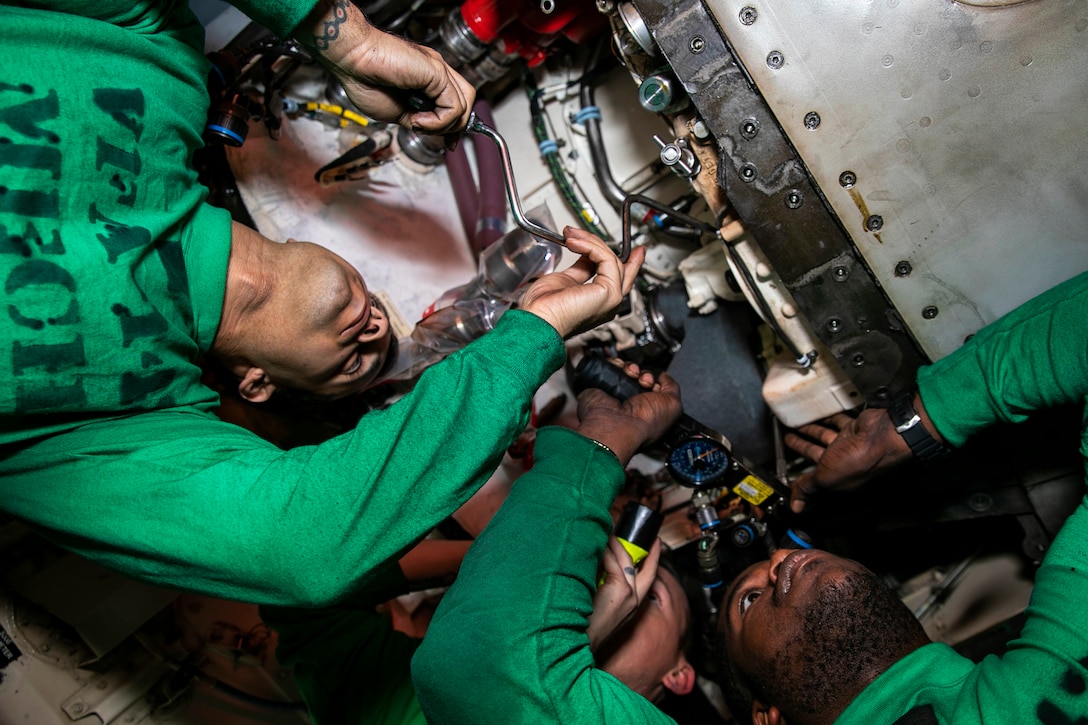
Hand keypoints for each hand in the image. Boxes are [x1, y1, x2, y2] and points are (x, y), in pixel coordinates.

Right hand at [301, 1, 473, 138]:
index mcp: (427, 78)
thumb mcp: (396, 112)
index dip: (455, 126)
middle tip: (428, 132)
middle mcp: (436, 71)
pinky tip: (417, 119)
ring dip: (443, 126)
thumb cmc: (364, 80)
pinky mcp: (437, 72)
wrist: (351, 60)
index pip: (457, 103)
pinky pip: (453, 107)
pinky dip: (437, 122)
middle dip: (454, 127)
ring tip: (418, 123)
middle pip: (466, 103)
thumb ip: (418, 120)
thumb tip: (432, 132)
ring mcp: (438, 70)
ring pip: (464, 106)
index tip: (448, 143)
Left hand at [519, 228, 645, 338]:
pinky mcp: (610, 292)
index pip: (619, 276)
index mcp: (599, 302)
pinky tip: (575, 243)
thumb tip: (586, 255)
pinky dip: (590, 247)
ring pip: (612, 259)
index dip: (627, 260)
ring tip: (569, 236)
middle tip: (582, 232)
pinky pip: (607, 259)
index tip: (628, 246)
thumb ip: (581, 269)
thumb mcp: (565, 280)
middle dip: (601, 244)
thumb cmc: (543, 309)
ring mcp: (612, 298)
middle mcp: (609, 302)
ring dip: (589, 243)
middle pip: (619, 266)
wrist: (538, 320)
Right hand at [575, 366, 682, 465]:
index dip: (657, 381)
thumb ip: (672, 388)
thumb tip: (664, 376)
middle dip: (645, 374)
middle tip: (644, 381)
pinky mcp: (601, 387)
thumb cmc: (646, 422)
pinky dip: (616, 364)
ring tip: (632, 375)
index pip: (654, 387)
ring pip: (626, 370)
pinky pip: (610, 367)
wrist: (617, 424)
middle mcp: (632, 404)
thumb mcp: (674, 406)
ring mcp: (616, 395)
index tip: (656, 384)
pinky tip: (621, 370)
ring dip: (632, 368)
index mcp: (649, 411)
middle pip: (640, 376)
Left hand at [587, 537, 660, 652]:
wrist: (578, 643)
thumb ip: (606, 585)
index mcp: (632, 603)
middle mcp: (635, 599)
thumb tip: (600, 561)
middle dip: (641, 545)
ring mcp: (630, 594)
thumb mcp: (600, 604)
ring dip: (612, 544)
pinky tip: (595, 547)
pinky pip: (613, 562)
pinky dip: (604, 551)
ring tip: (601, 535)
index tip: (654, 543)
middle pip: (645, 565)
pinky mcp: (621, 591)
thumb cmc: (583, 625)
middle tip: (631, 529)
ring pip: (625, 559)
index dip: (653, 558)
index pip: (649, 575)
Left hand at [784, 408, 911, 513]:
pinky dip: (827, 418)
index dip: (801, 478)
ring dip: (810, 431)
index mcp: (837, 479)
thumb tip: (796, 505)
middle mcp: (844, 463)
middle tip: (788, 441)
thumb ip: (808, 487)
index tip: (789, 473)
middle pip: (816, 455)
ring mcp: (849, 445)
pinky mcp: (854, 428)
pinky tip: (818, 414)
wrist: (881, 437)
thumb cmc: (859, 460)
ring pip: (824, 436)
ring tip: (796, 424)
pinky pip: (836, 422)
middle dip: (801, 448)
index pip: (814, 480)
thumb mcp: (825, 477)